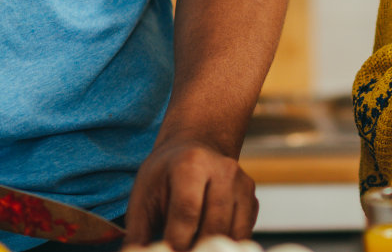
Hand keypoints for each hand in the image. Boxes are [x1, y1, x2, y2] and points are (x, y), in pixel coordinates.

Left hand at [123, 136, 257, 248]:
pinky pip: (243, 234)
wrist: (196, 148)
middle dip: (193, 248)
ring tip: (192, 246)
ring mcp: (242, 185)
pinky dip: (225, 245)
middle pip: (212, 226)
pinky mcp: (252, 199)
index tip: (168, 251)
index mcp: (191, 164)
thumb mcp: (144, 194)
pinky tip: (206, 240)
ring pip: (230, 234)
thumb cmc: (166, 174)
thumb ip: (139, 230)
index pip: (187, 212)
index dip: (176, 241)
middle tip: (181, 251)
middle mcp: (223, 170)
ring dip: (210, 248)